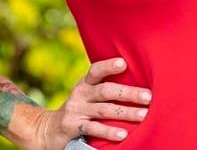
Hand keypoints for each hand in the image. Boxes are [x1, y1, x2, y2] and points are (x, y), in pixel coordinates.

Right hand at [34, 57, 152, 148]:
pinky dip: (108, 131)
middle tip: (148, 96)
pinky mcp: (73, 128)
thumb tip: (138, 85)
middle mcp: (79, 95)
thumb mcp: (87, 95)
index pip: (95, 70)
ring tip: (143, 115)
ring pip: (103, 110)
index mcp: (85, 84)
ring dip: (125, 113)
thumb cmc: (79, 109)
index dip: (108, 66)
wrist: (48, 129)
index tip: (123, 63)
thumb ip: (105, 89)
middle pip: (105, 91)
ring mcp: (76, 111)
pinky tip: (123, 134)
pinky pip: (93, 129)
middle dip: (128, 93)